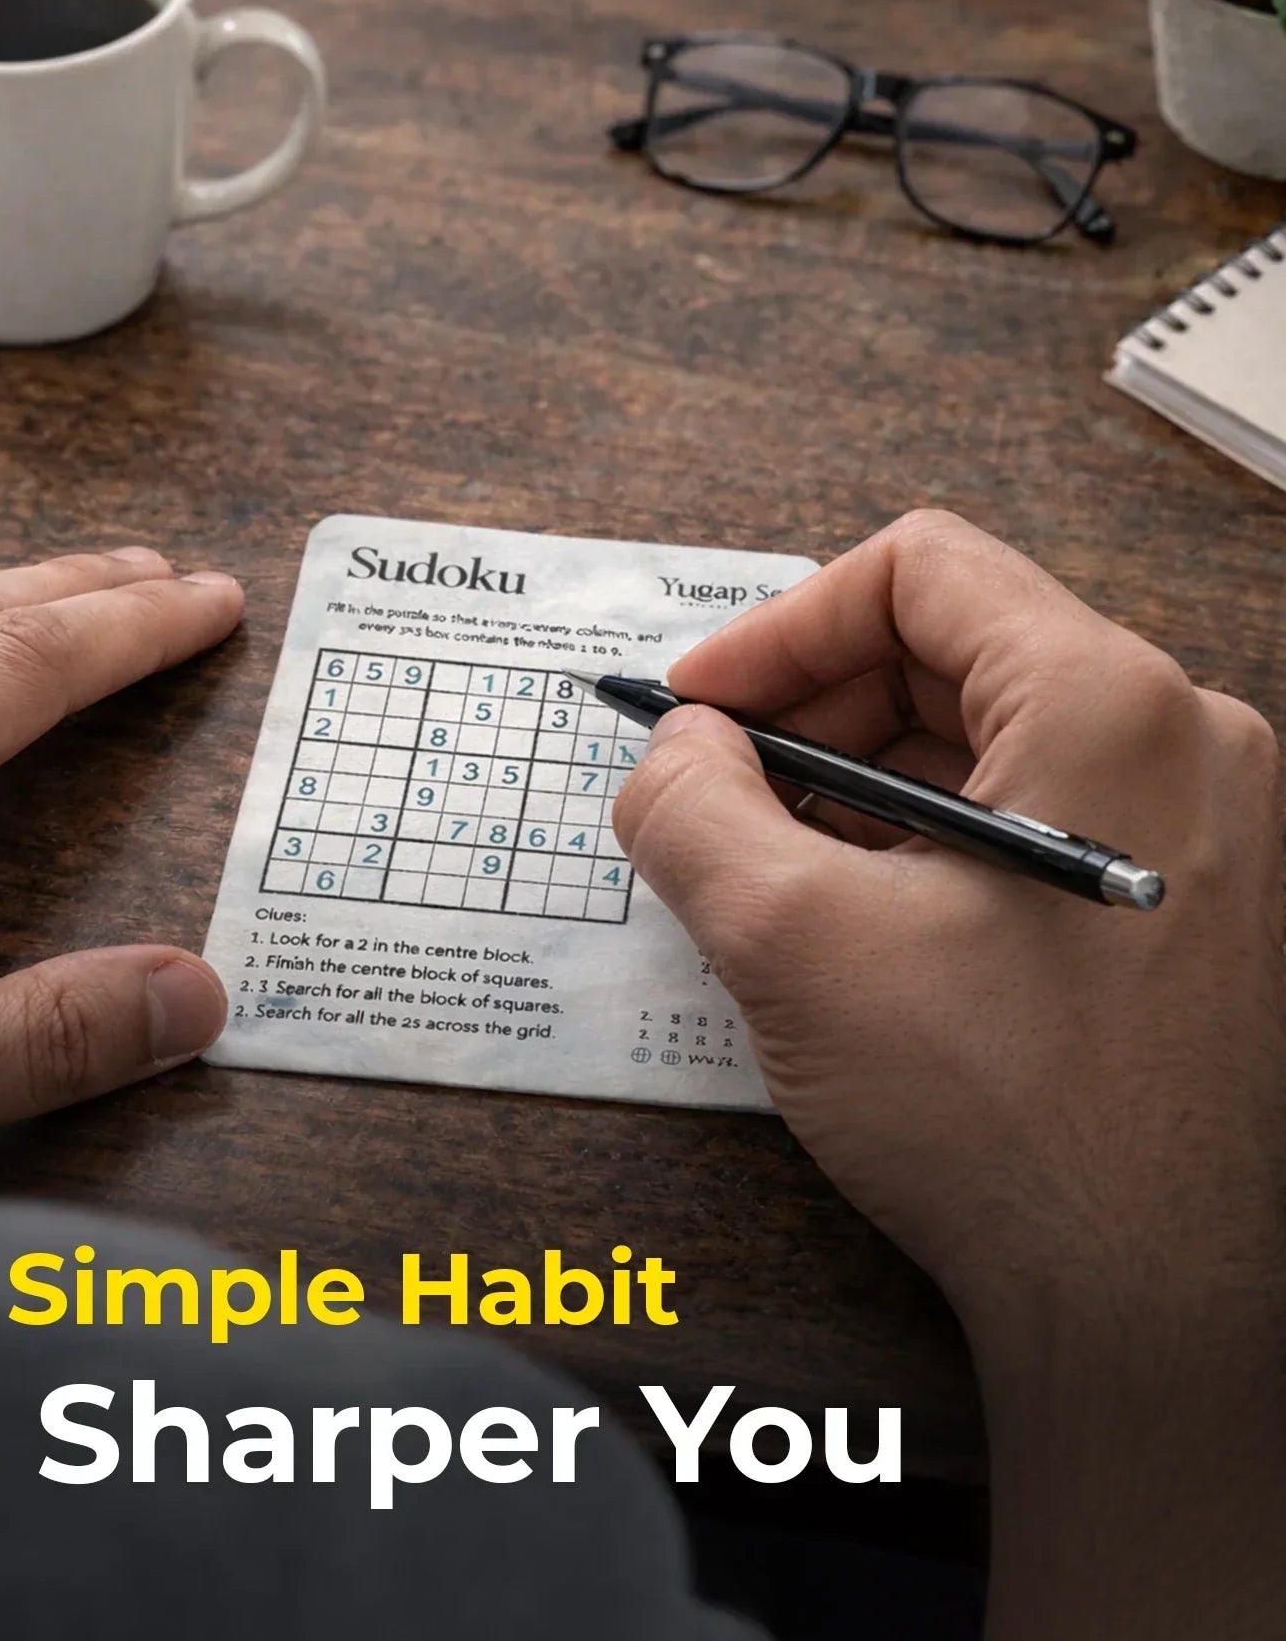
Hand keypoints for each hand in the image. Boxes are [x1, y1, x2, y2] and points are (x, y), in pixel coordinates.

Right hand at [611, 510, 1285, 1328]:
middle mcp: (1189, 746)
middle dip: (811, 716)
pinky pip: (1039, 821)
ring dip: (862, 789)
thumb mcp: (789, 940)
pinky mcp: (1197, 910)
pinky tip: (865, 929)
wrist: (1160, 1314)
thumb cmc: (1011, 1126)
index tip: (700, 711)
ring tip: (781, 879)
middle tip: (720, 798)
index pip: (919, 570)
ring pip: (993, 743)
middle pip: (954, 651)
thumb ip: (690, 807)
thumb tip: (672, 750)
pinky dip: (931, 846)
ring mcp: (1211, 834)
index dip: (780, 628)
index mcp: (1111, 706)